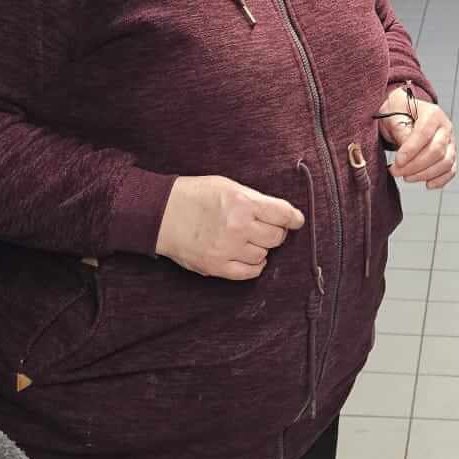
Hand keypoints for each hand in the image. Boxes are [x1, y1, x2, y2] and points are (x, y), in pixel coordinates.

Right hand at [156, 174, 304, 279]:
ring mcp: (227, 249)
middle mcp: (237, 227)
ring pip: (264, 255)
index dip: (294, 218)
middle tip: (266, 227)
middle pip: (276, 237)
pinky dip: (254, 265)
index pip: (282, 214)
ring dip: (261, 247)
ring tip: (248, 239)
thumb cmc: (195, 195)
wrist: (161, 214)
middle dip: (276, 231)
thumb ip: (255, 199)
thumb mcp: (227, 186)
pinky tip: (249, 256)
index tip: (296, 220)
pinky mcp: (217, 267)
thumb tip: (281, 213)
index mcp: (242, 203)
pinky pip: (249, 272)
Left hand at [378, 89, 457, 188]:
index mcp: (432, 113)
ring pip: (445, 163)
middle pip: (437, 151)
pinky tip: (427, 184)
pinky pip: (450, 170)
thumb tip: (406, 153)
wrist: (402, 114)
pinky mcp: (450, 154)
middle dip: (415, 166)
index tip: (398, 161)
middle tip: (396, 171)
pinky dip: (440, 180)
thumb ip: (401, 132)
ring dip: (425, 174)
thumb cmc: (397, 114)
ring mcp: (450, 141)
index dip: (411, 150)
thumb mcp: (393, 117)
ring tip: (406, 177)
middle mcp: (445, 126)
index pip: (425, 134)